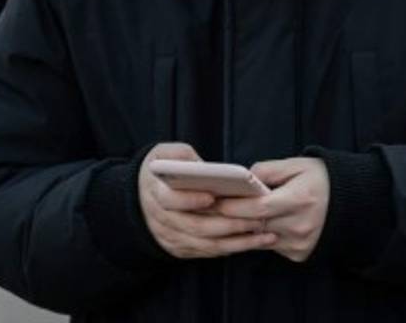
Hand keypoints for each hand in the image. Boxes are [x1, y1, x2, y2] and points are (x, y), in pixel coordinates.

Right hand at [138, 143, 276, 258]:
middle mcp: (160, 219)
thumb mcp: (164, 153)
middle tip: (255, 218)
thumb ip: (182, 156)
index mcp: (155, 193)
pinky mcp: (179, 249)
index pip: (170, 200)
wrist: (141, 195)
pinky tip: (253, 241)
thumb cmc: (161, 169)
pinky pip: (207, 252)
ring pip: (205, 244)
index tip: (212, 196)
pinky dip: (231, 248)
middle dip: (228, 224)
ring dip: (236, 241)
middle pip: (195, 227)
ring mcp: (170, 237)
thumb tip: (203, 167)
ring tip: (263, 232)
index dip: (191, 200)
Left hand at [215, 157, 328, 262]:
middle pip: (256, 225)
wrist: (351, 202)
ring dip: (245, 228)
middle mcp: (300, 225)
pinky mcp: (300, 254)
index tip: (218, 200)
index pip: (260, 208)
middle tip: (213, 208)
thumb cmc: (319, 178)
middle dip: (232, 217)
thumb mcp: (296, 165)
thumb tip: (244, 180)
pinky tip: (255, 224)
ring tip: (228, 215)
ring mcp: (300, 243)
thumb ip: (267, 170)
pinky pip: (271, 246)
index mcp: (300, 200)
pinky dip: (261, 236)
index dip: (236, 206)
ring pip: (260, 239)